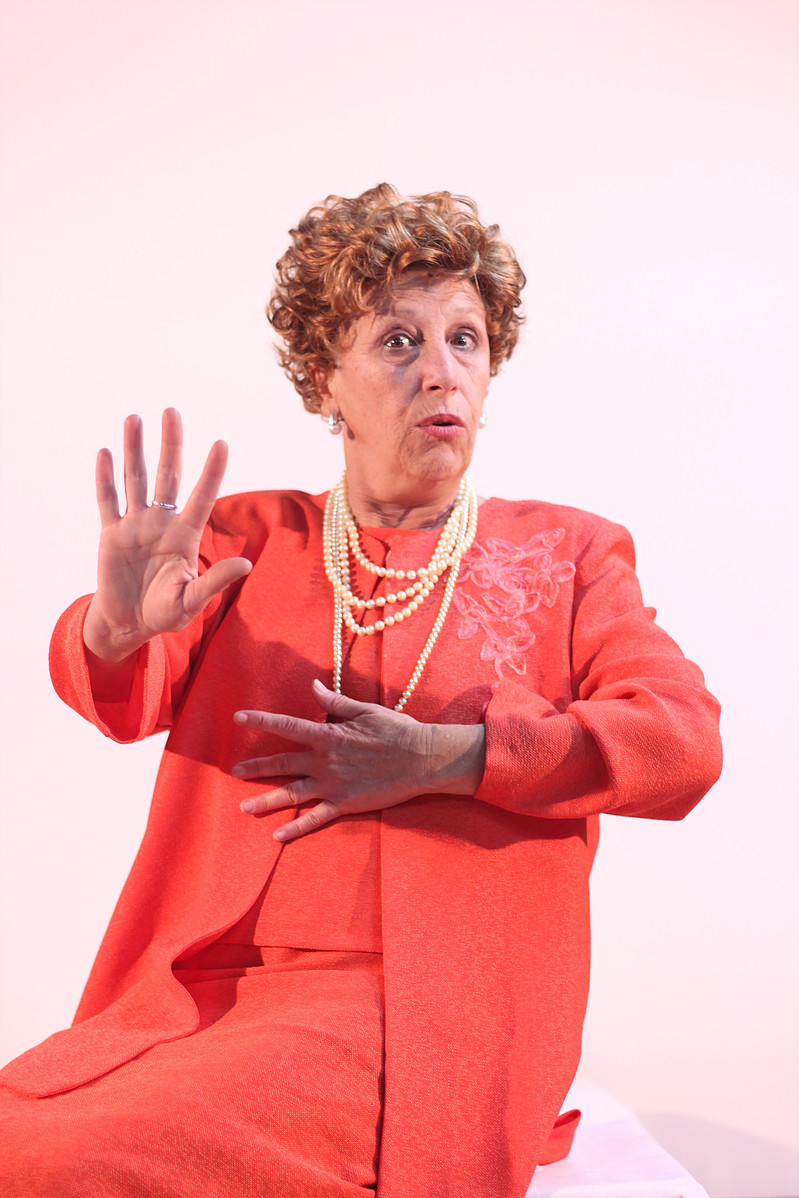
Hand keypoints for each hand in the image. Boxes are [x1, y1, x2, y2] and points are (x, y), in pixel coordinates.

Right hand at [83, 408, 251, 662]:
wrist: (130, 624)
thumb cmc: (166, 614)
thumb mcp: (192, 601)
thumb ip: (215, 582)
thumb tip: (245, 565)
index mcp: (185, 536)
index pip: (202, 496)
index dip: (212, 471)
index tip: (221, 442)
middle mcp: (162, 523)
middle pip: (168, 475)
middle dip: (170, 444)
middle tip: (171, 411)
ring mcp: (136, 526)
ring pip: (136, 479)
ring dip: (135, 449)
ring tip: (135, 418)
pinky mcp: (112, 534)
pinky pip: (108, 501)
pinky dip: (105, 478)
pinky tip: (105, 452)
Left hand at [232, 680, 485, 841]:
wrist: (421, 758)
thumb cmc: (396, 730)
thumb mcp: (364, 709)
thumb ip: (334, 701)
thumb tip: (313, 686)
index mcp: (328, 734)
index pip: (286, 725)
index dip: (260, 721)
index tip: (238, 718)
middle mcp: (324, 760)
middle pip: (282, 763)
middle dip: (256, 767)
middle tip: (234, 772)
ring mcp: (332, 785)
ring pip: (291, 794)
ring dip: (266, 800)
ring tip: (244, 808)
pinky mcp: (345, 804)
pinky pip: (315, 818)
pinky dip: (295, 828)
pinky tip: (277, 836)